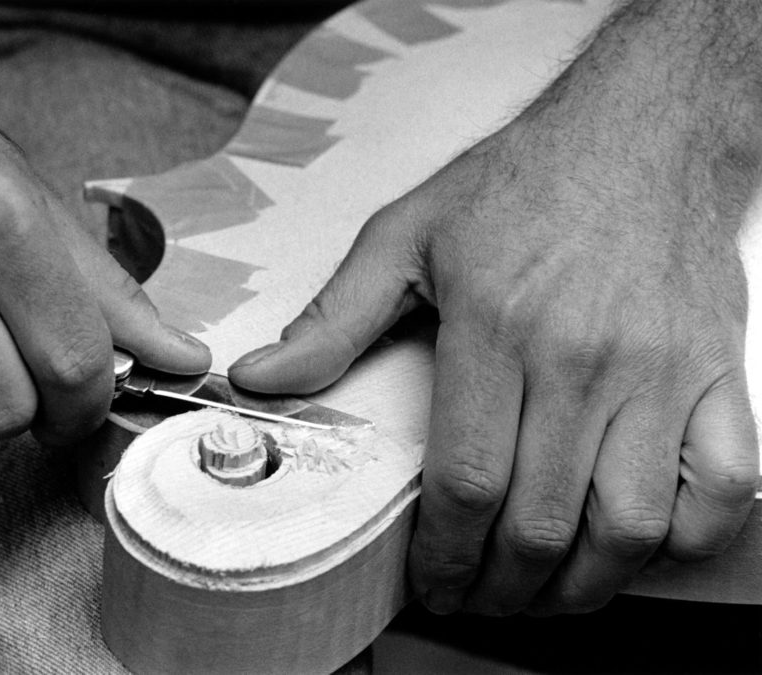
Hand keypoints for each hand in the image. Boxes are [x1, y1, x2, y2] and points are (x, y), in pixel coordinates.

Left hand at [230, 3, 760, 614]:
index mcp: (498, 329)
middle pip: (543, 522)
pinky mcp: (715, 372)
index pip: (468, 483)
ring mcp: (660, 373)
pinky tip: (638, 545)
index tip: (432, 582)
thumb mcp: (406, 235)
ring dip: (583, 584)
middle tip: (477, 598)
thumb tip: (260, 379)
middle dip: (500, 586)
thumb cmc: (526, 180)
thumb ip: (333, 319)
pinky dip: (686, 537)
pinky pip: (726, 485)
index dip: (445, 556)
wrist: (642, 131)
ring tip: (543, 592)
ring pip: (631, 523)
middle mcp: (584, 361)